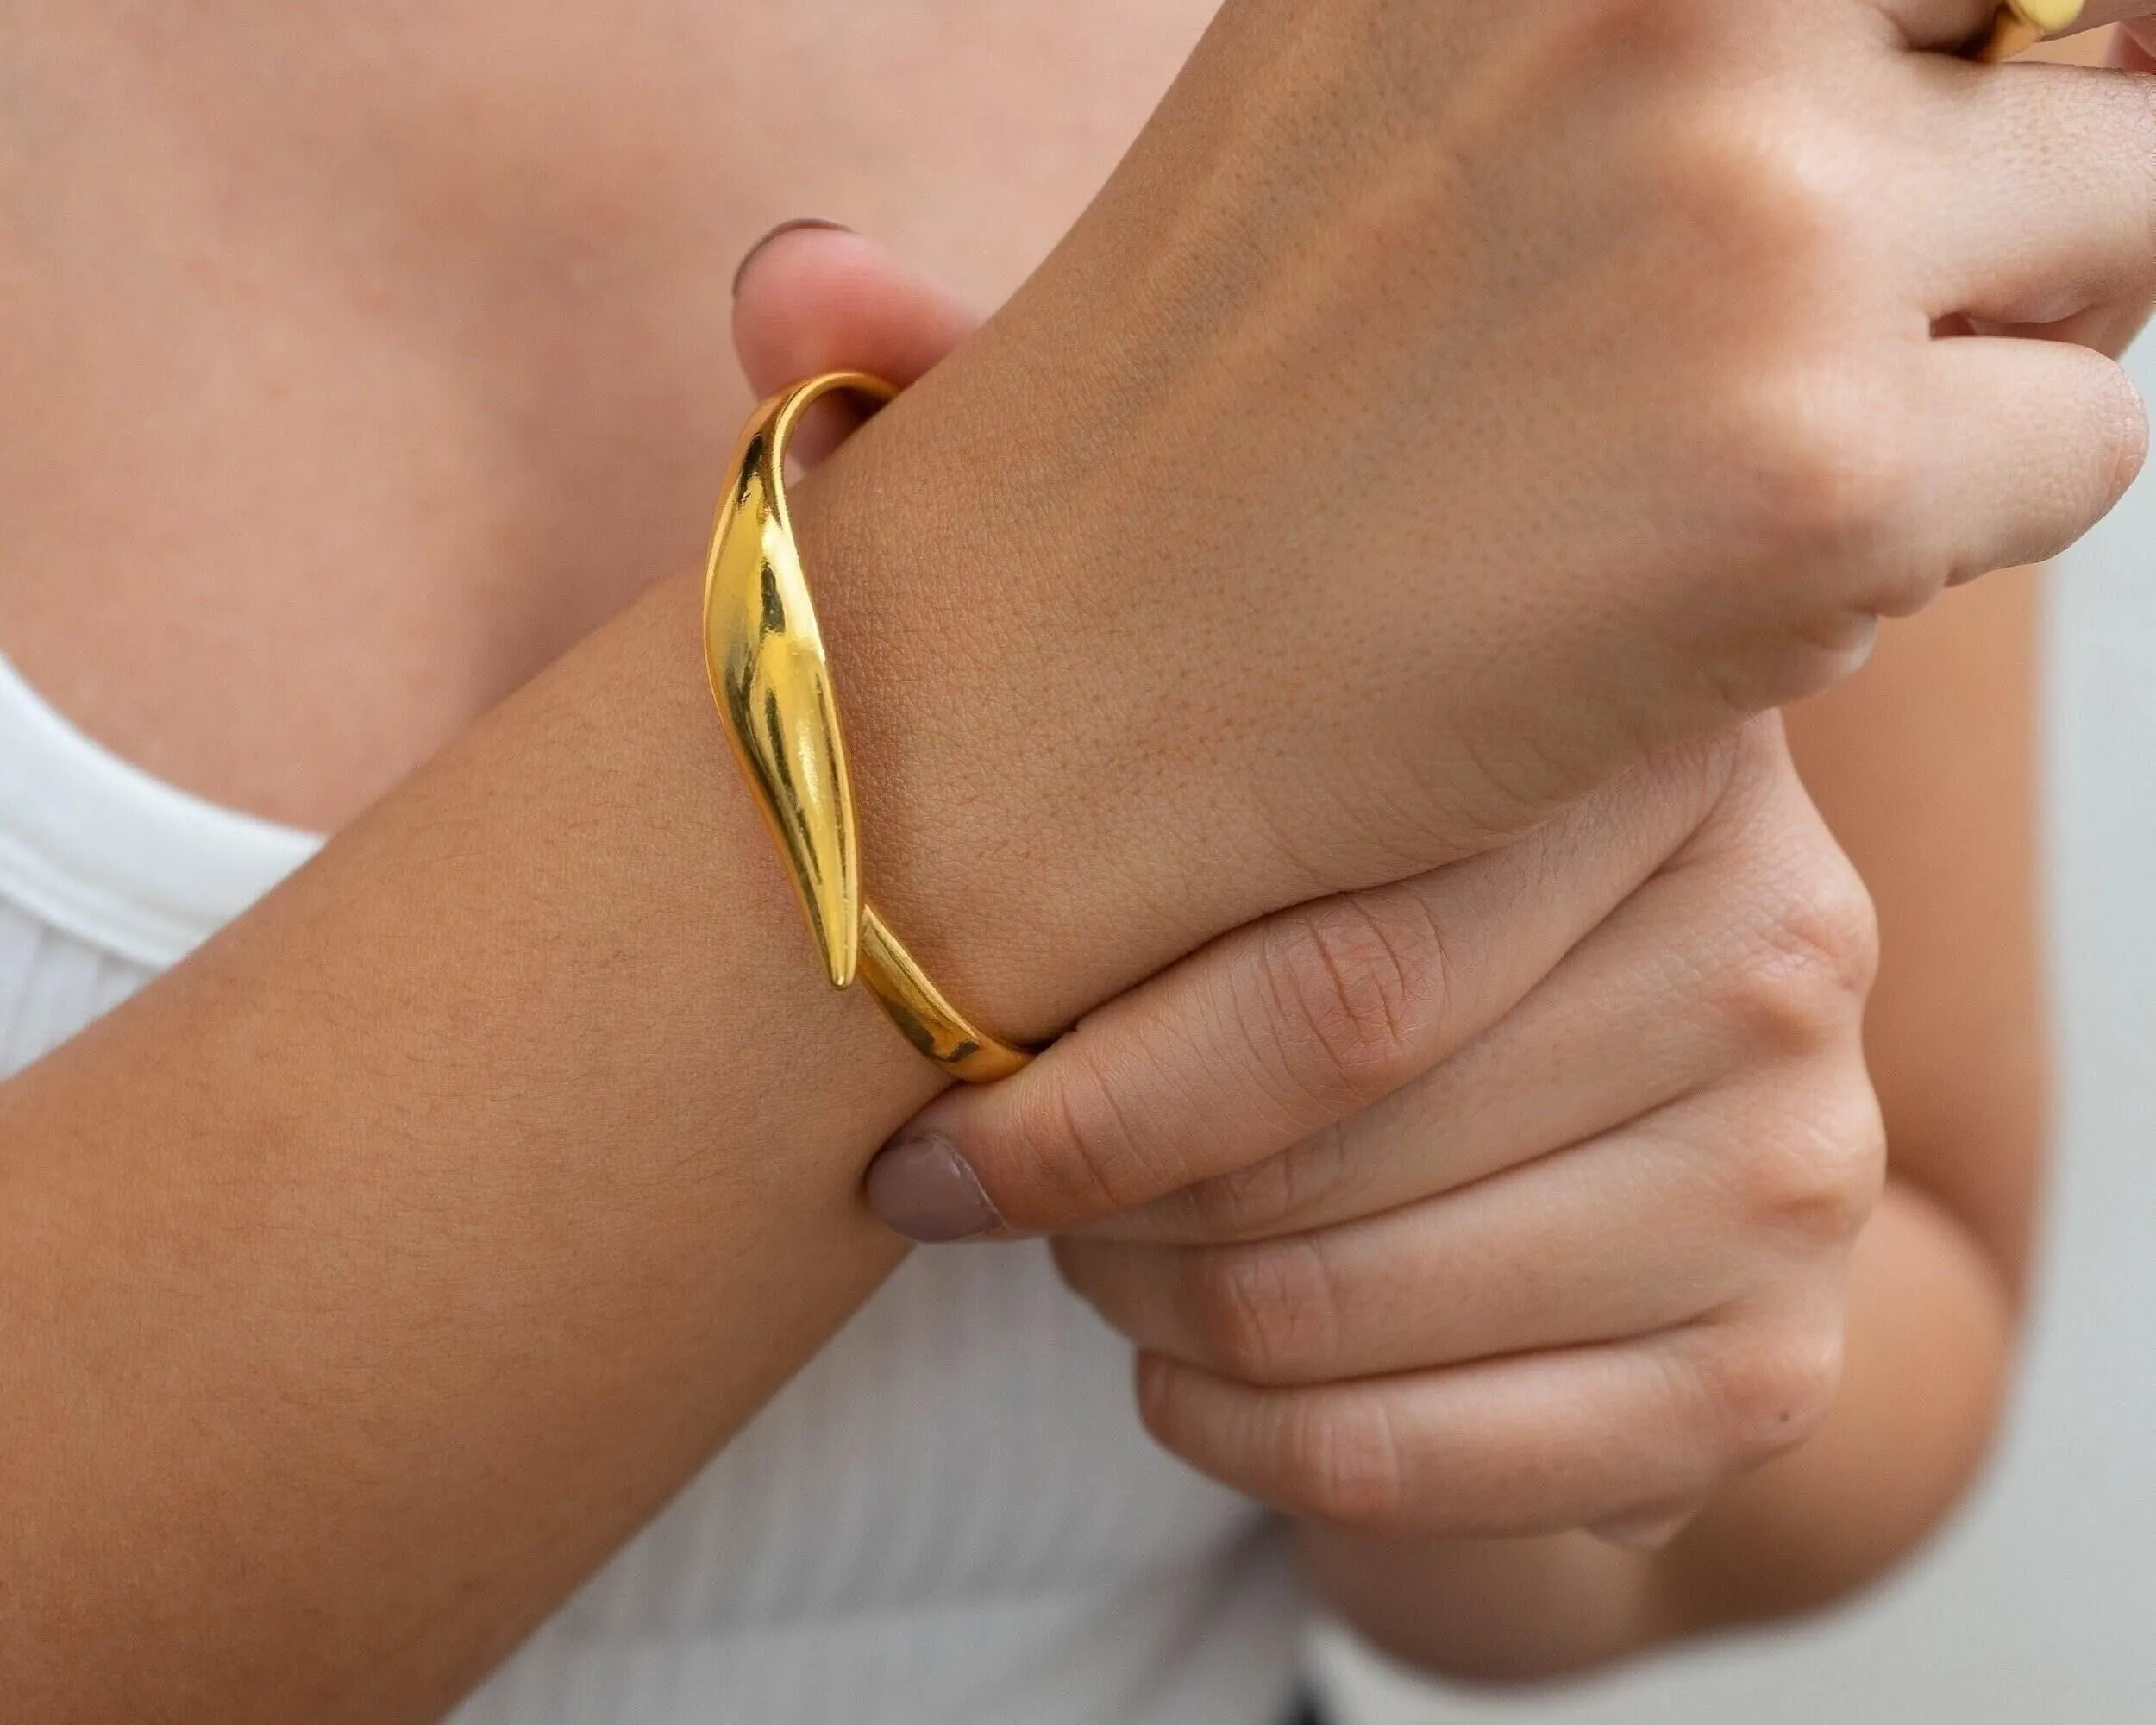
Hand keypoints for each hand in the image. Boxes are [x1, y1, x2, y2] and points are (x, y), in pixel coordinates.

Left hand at [737, 231, 1881, 1540]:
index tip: (907, 1136)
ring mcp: (1800, 1157)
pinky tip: (1190, 1381)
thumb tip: (783, 274)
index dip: (1067, 1081)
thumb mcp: (1206, 698)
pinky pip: (1443, 1461)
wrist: (1556, 1139)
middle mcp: (1781, 930)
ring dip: (1155, 1319)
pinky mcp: (1772, 1359)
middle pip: (1333, 1138)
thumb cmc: (1332, 901)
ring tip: (1100, 1265)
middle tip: (1001, 1195)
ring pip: (1352, 1307)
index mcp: (1642, 744)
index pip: (1328, 961)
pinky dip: (1260, 1449)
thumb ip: (1020, 481)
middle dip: (1099, 1202)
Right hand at [773, 0, 2149, 1042]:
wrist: (1063, 675)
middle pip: (2086, 16)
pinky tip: (1720, 564)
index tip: (1943, 97)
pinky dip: (1947, 519)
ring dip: (1986, 334)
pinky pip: (2079, 453)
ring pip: (2128, 227)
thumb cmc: (1233, 392)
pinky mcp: (1813, 482)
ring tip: (1734, 432)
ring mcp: (1752, 231)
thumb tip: (2049, 16)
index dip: (1973, 32)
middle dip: (2004, 156)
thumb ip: (1687, 11)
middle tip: (1820, 288)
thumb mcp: (1430, 62)